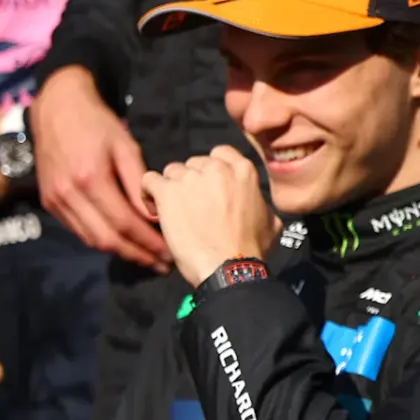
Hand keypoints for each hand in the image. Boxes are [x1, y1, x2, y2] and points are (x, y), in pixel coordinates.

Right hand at [30, 66, 168, 270]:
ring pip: (91, 239)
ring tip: (148, 259)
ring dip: (120, 253)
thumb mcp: (125, 146)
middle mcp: (68, 195)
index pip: (124, 223)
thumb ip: (139, 182)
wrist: (57, 110)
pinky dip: (102, 240)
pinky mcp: (49, 203)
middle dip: (137, 255)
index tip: (170, 252)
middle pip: (106, 239)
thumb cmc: (97, 124)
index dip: (148, 242)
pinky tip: (124, 243)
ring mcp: (55, 201)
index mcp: (90, 179)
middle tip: (163, 264)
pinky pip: (79, 230)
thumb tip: (157, 214)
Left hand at [140, 146, 277, 286]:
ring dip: (172, 188)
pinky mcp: (167, 192)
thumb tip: (256, 204)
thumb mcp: (271, 220)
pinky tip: (155, 208)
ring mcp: (190, 178)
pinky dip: (149, 193)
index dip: (211, 170)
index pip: (220, 153)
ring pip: (172, 171)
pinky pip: (148, 180)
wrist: (229, 266)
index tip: (209, 187)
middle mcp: (216, 168)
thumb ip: (259, 202)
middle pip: (194, 163)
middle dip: (192, 181)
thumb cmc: (252, 247)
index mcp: (243, 170)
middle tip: (191, 203)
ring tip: (173, 210)